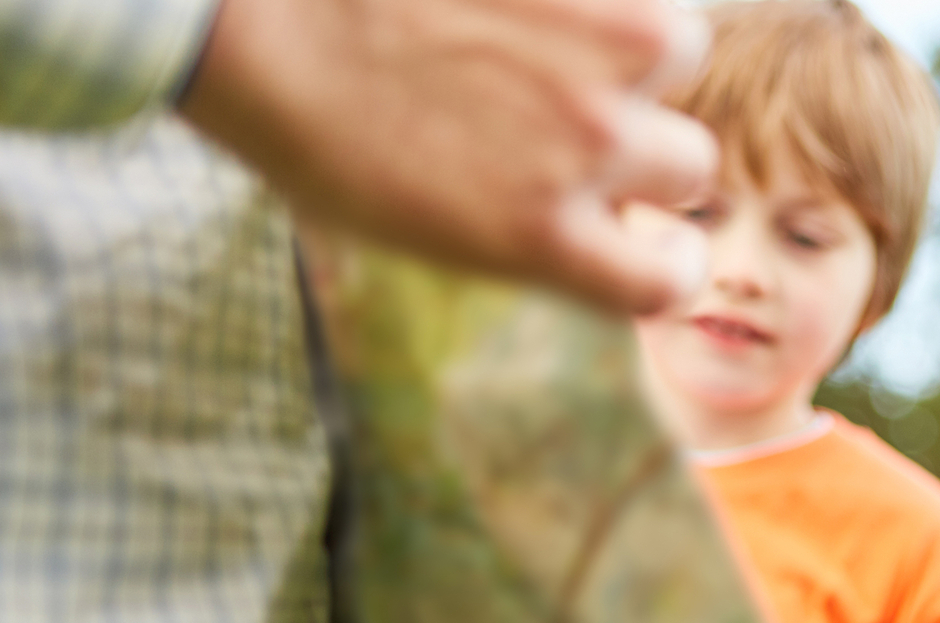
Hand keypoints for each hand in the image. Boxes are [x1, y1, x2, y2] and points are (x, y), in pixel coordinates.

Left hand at [180, 0, 717, 314]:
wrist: (251, 9)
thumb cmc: (306, 117)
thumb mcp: (421, 226)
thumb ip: (531, 233)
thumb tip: (587, 218)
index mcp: (547, 238)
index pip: (674, 279)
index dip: (669, 257)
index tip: (653, 234)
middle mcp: (593, 146)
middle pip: (688, 162)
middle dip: (642, 142)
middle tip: (575, 114)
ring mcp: (602, 48)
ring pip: (676, 50)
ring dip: (629, 46)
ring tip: (543, 27)